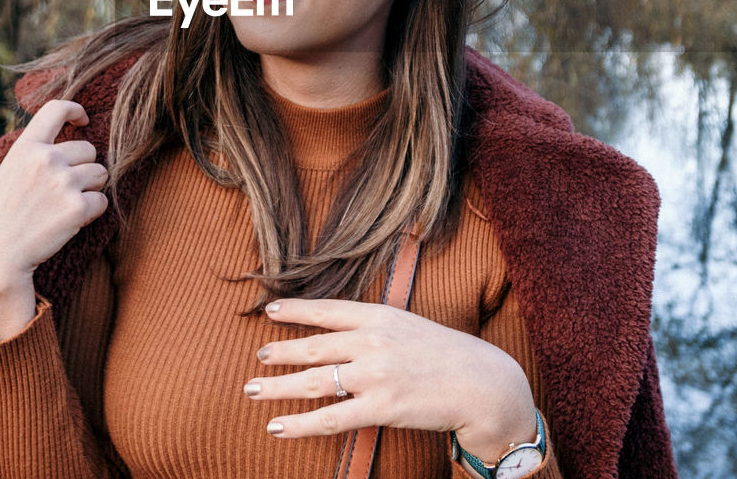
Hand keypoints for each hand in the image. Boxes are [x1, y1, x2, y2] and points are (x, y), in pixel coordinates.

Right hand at [0, 100, 107, 340]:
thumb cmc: (2, 215)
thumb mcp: (10, 171)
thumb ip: (35, 153)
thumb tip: (70, 136)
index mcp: (26, 147)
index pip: (57, 109)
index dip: (75, 110)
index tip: (82, 120)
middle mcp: (46, 159)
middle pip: (89, 150)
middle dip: (84, 168)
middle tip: (63, 191)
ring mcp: (63, 182)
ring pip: (101, 174)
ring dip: (90, 189)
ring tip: (65, 206)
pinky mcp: (77, 207)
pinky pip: (102, 201)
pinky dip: (92, 212)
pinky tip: (70, 222)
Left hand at [244, 299, 536, 459]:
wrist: (483, 384)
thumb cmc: (447, 356)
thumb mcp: (410, 326)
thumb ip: (376, 328)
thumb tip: (344, 332)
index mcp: (380, 316)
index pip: (328, 309)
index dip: (296, 310)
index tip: (270, 310)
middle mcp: (373, 342)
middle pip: (314, 347)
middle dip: (281, 352)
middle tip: (259, 356)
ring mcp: (375, 375)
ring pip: (315, 382)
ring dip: (278, 387)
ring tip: (253, 390)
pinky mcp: (381, 408)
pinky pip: (330, 418)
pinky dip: (300, 423)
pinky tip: (279, 426)